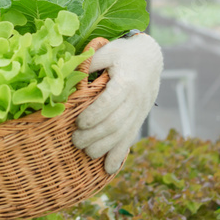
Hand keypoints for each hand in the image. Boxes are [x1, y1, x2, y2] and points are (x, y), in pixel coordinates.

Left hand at [72, 33, 163, 173]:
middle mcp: (135, 100)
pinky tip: (108, 170)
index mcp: (126, 82)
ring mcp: (139, 112)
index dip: (94, 116)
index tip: (79, 122)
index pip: (110, 103)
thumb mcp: (107, 50)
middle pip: (115, 124)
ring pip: (122, 135)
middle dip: (94, 136)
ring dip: (104, 148)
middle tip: (75, 141)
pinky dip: (119, 156)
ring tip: (85, 152)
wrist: (151, 59)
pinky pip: (130, 140)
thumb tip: (68, 73)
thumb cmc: (123, 53)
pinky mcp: (139, 120)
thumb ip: (90, 61)